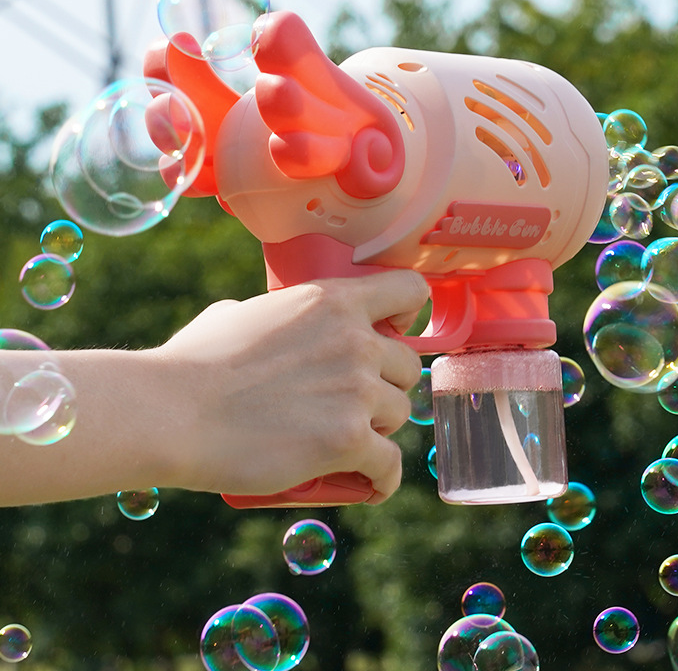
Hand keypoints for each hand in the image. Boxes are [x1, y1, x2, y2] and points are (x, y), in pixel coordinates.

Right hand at [156, 270, 427, 503]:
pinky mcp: (348, 440)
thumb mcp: (235, 314)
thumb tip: (256, 318)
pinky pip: (391, 465)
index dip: (409, 314)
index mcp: (332, 301)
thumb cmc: (193, 363)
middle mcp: (355, 340)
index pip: (409, 290)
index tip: (397, 332)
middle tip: (358, 403)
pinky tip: (372, 484)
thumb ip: (264, 314)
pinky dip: (383, 478)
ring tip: (353, 442)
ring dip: (382, 429)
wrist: (171, 411)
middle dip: (387, 385)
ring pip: (401, 414)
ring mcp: (356, 390)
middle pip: (407, 366)